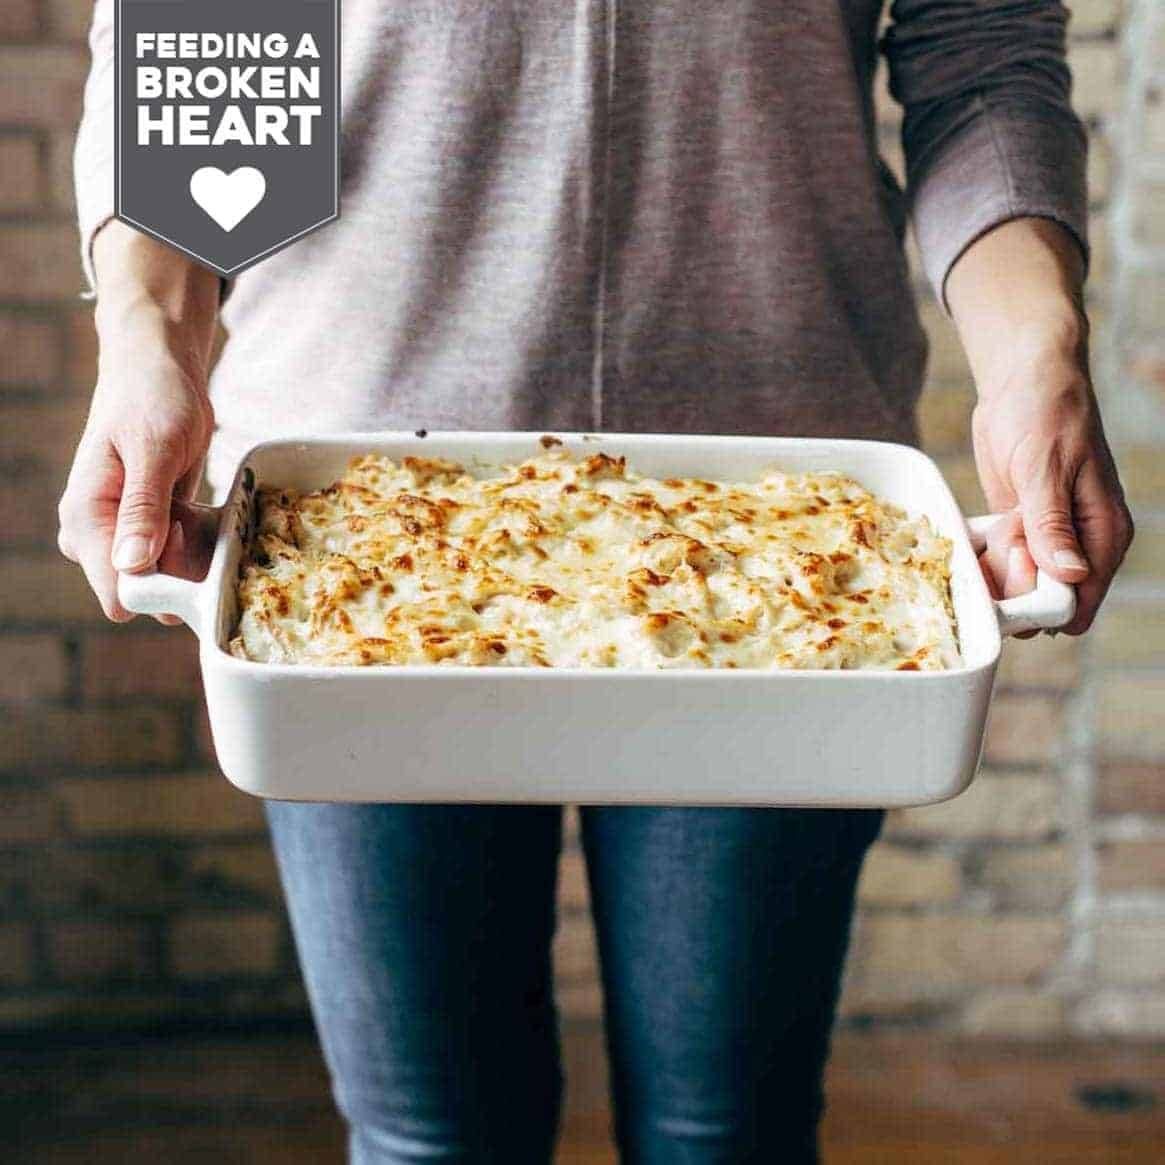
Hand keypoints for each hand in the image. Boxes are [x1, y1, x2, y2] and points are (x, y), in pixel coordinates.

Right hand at [57, 223, 219, 621]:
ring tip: (202, 513)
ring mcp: (122, 531)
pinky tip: (204, 516)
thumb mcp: (154, 449)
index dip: (162, 590)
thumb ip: (143, 508)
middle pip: (144, 591)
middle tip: (203, 527)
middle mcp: (96, 532)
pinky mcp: (147, 525)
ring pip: (163, 576)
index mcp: (85, 516)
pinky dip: (196, 545)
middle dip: (182, 575)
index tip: (193, 559)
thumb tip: (131, 566)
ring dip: (193, 559)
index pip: (118, 591)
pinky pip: (175, 557)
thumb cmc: (153, 397)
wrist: (158, 365)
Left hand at [970, 332, 1132, 633]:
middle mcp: (1079, 542)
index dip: (1043, 604)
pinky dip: (985, 555)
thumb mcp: (1045, 469)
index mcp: (1103, 532)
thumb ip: (1054, 524)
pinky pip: (998, 563)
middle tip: (1005, 538)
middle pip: (1044, 601)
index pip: (1082, 599)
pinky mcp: (1019, 528)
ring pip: (1017, 586)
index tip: (1014, 576)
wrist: (1022, 379)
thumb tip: (1072, 575)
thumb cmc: (1045, 413)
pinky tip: (982, 530)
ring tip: (998, 525)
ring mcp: (1046, 538)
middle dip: (1013, 586)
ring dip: (996, 568)